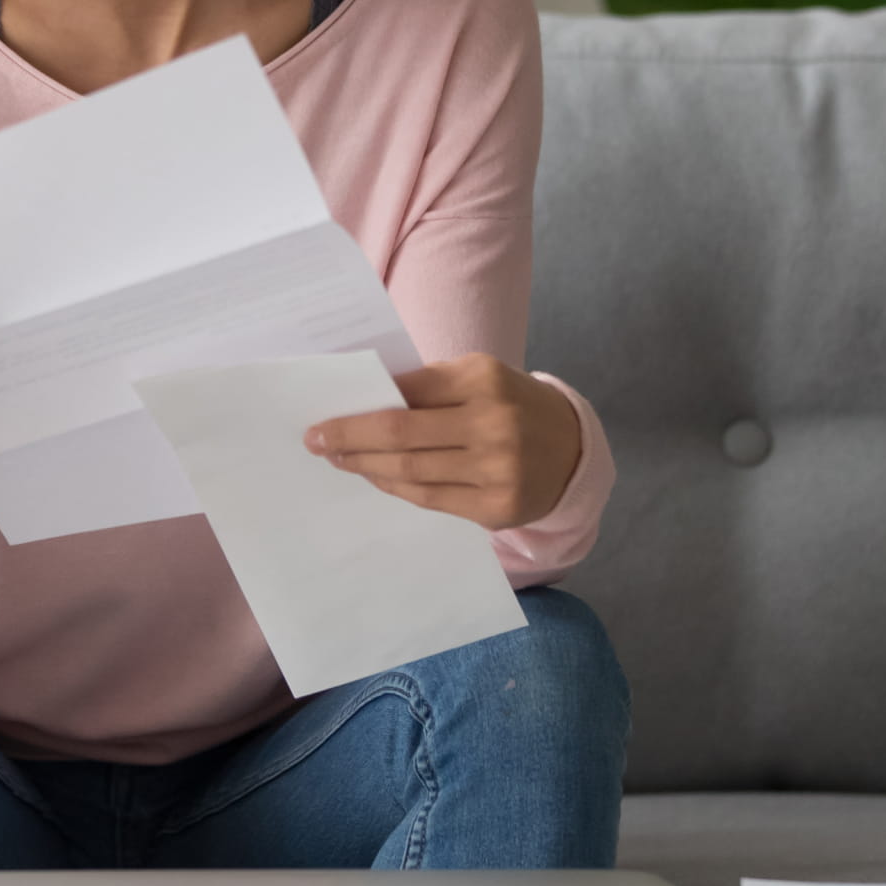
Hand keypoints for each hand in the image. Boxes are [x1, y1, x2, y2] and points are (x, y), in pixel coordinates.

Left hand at [304, 354, 579, 529]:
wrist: (570, 448)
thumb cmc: (507, 404)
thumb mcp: (475, 378)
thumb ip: (426, 387)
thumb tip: (359, 402)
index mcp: (483, 379)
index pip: (406, 391)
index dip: (359, 405)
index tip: (323, 413)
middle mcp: (493, 423)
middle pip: (400, 434)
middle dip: (349, 438)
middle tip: (315, 441)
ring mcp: (498, 470)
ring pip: (410, 471)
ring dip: (365, 465)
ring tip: (338, 460)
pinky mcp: (497, 507)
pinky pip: (430, 499)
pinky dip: (395, 488)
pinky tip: (374, 477)